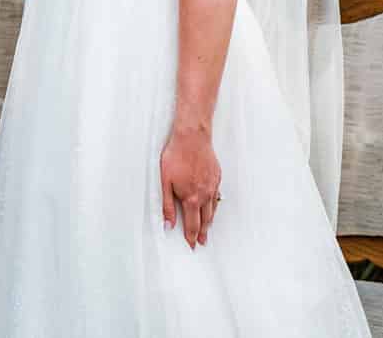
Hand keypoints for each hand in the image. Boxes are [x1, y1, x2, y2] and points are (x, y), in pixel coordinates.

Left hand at [159, 126, 221, 249]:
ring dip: (210, 221)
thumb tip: (168, 224)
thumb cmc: (176, 156)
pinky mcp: (217, 176)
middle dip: (203, 233)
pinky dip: (215, 205)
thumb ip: (167, 205)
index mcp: (191, 198)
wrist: (192, 137)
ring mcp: (212, 186)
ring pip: (213, 209)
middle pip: (205, 220)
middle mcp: (204, 195)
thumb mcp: (165, 181)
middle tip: (202, 242)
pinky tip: (213, 206)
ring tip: (208, 229)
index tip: (192, 245)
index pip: (192, 224)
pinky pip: (217, 196)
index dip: (191, 237)